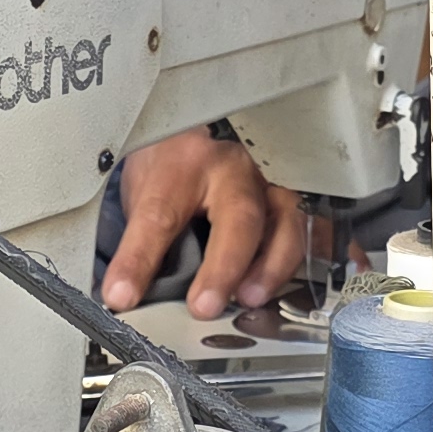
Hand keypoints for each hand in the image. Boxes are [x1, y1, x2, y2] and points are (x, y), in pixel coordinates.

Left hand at [104, 133, 310, 317]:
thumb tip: (128, 295)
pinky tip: (296, 284)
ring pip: (285, 221)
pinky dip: (307, 258)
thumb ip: (144, 240)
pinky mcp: (294, 197)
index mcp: (183, 163)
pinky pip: (310, 228)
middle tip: (204, 307)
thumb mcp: (145, 190)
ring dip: (271, 267)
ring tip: (250, 299)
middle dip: (223, 266)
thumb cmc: (173, 162)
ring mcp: (270, 181)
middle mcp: (232, 168)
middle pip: (238, 215)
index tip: (121, 294)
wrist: (200, 124)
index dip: (140, 259)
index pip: (159, 214)